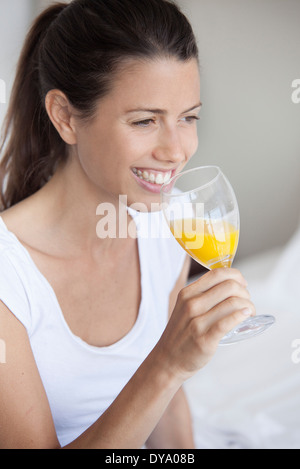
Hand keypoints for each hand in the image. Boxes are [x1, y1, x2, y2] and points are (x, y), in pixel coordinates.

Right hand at [155, 268, 254, 382]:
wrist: (168, 360)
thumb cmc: (182, 333)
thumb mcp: (185, 307)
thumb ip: (203, 295)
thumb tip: (232, 286)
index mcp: (187, 293)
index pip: (217, 273)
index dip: (236, 275)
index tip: (242, 284)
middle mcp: (191, 304)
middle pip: (229, 286)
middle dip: (245, 292)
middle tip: (247, 302)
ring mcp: (197, 322)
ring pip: (233, 302)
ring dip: (248, 305)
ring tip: (249, 312)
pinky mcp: (204, 339)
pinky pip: (228, 322)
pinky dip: (242, 316)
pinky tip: (247, 316)